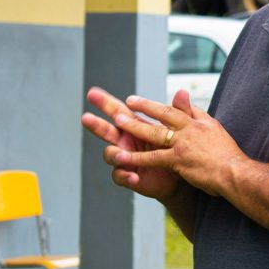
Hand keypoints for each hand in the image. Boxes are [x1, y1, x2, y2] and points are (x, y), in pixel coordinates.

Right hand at [81, 86, 182, 201]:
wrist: (181, 177)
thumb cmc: (176, 149)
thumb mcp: (179, 129)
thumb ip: (178, 111)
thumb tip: (183, 91)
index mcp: (135, 126)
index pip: (118, 112)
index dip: (105, 102)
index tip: (93, 93)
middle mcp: (125, 141)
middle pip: (106, 130)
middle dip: (96, 124)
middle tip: (86, 118)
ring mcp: (125, 159)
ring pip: (110, 154)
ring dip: (113, 154)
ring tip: (121, 156)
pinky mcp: (129, 176)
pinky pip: (120, 176)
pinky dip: (125, 175)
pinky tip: (133, 176)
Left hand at [110, 89, 247, 197]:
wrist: (235, 172)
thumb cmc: (228, 154)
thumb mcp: (215, 128)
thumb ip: (198, 114)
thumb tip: (186, 99)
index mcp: (198, 123)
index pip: (175, 110)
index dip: (156, 105)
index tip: (141, 101)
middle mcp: (189, 130)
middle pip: (163, 115)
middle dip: (143, 107)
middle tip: (128, 101)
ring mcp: (182, 144)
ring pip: (155, 133)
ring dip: (135, 126)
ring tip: (118, 121)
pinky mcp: (178, 160)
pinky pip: (153, 157)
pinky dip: (136, 157)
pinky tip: (122, 156)